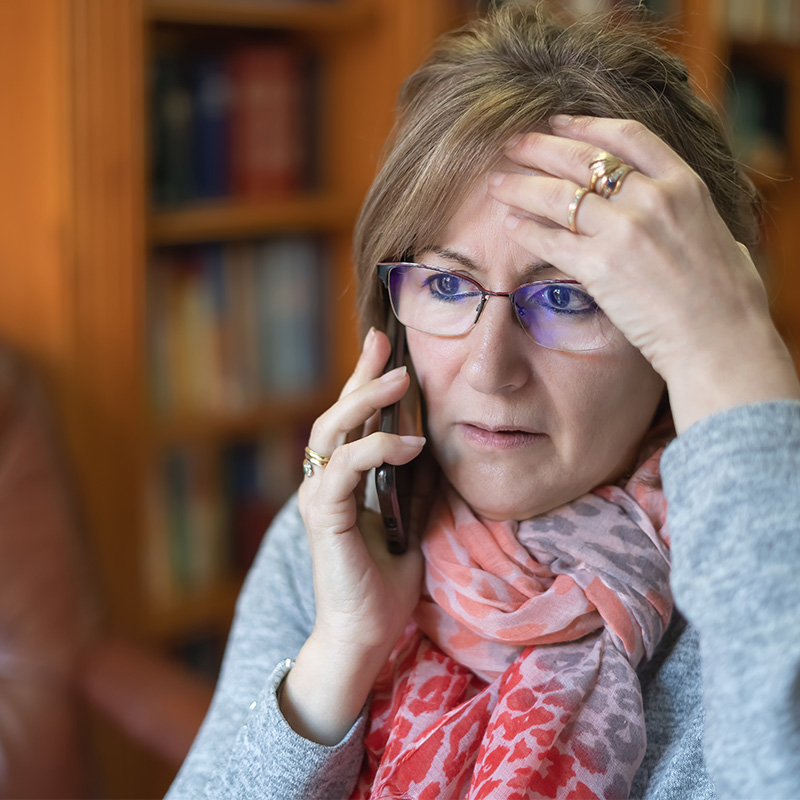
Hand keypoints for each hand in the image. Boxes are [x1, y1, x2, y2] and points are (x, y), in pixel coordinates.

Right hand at [283, 327, 425, 743]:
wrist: (365, 635)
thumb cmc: (385, 582)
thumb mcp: (410, 520)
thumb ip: (414, 483)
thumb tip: (435, 443)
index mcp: (343, 482)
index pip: (353, 422)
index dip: (366, 384)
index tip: (387, 349)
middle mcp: (325, 483)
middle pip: (335, 415)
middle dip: (359, 376)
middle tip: (384, 342)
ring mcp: (320, 498)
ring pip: (331, 432)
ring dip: (365, 400)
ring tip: (401, 378)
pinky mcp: (325, 516)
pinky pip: (347, 469)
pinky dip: (376, 449)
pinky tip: (411, 443)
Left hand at [488, 116, 799, 432]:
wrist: (720, 338)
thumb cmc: (728, 297)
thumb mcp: (720, 234)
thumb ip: (691, 215)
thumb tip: (685, 214)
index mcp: (684, 184)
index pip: (626, 136)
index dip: (585, 125)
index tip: (558, 121)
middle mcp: (651, 199)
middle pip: (582, 160)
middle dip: (541, 148)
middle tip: (513, 145)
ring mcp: (624, 231)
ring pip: (557, 196)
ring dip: (521, 186)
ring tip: (497, 183)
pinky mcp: (599, 267)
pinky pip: (551, 241)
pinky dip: (526, 231)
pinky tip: (510, 225)